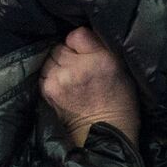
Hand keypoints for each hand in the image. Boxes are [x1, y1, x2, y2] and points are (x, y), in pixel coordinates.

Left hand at [39, 26, 139, 146]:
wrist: (104, 133)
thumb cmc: (118, 101)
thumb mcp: (121, 68)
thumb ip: (101, 48)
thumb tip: (80, 35)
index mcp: (102, 59)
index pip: (77, 34)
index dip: (81, 42)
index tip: (87, 52)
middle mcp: (78, 66)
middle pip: (61, 46)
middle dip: (69, 54)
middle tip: (80, 68)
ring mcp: (60, 78)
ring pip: (51, 58)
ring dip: (58, 64)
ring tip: (71, 78)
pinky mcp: (48, 88)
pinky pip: (45, 72)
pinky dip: (52, 76)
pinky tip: (64, 86)